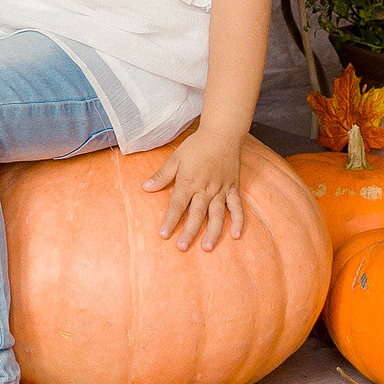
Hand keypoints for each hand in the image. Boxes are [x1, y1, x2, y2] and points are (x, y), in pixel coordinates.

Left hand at [141, 132, 244, 250]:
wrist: (222, 135)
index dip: (170, 220)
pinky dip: (238, 221)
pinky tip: (236, 235)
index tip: (163, 234)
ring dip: (212, 232)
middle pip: (196, 214)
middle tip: (182, 247)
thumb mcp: (175, 159)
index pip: (177, 205)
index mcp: (188, 182)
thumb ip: (161, 176)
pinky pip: (237, 207)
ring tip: (207, 247)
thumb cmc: (196, 146)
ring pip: (217, 215)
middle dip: (189, 232)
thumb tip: (145, 187)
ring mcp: (221, 190)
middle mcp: (205, 189)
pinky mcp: (233, 189)